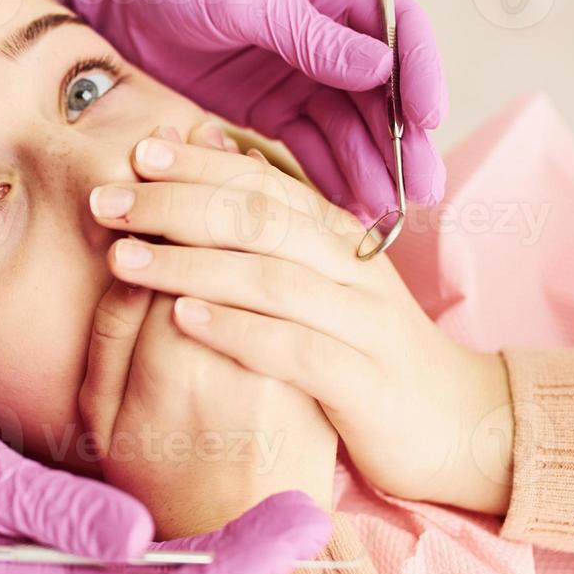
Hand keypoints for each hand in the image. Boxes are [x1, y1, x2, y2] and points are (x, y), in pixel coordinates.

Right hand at [0, 407, 331, 573]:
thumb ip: (52, 509)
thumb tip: (145, 535)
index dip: (236, 571)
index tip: (298, 527)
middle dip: (250, 567)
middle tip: (314, 515)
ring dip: (224, 561)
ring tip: (285, 519)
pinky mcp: (44, 559)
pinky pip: (129, 570)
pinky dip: (182, 549)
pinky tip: (211, 520)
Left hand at [13, 0, 446, 224]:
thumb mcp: (249, 0)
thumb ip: (312, 36)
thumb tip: (381, 68)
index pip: (401, 32)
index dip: (421, 76)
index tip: (430, 120)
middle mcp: (332, 35)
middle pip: (383, 94)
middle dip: (404, 144)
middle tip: (424, 192)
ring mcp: (304, 75)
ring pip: (350, 129)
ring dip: (370, 170)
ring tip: (386, 215)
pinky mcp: (272, 109)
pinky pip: (310, 148)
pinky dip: (328, 178)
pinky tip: (346, 212)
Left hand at [86, 124, 514, 513]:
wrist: (464, 426)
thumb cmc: (370, 352)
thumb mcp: (323, 280)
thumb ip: (270, 221)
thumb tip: (208, 146)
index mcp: (339, 237)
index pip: (265, 182)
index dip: (200, 165)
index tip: (137, 153)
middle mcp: (353, 269)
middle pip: (260, 219)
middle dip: (177, 204)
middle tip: (108, 201)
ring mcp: (363, 323)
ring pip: (271, 277)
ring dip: (192, 263)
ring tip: (125, 258)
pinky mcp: (366, 382)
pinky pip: (295, 348)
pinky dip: (237, 330)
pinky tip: (183, 318)